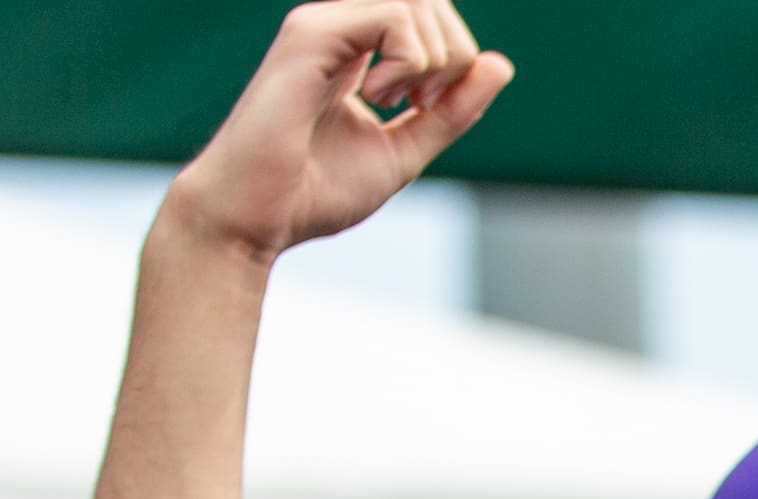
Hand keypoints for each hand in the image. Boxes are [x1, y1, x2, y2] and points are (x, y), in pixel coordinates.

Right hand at [160, 0, 512, 269]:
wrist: (256, 217)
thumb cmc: (314, 191)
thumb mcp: (405, 149)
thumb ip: (451, 112)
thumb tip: (501, 64)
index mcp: (356, 50)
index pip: (429, 17)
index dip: (455, 56)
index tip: (429, 108)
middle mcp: (338, 27)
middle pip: (429, 0)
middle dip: (453, 53)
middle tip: (423, 106)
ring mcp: (323, 24)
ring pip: (416, 1)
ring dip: (434, 59)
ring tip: (401, 104)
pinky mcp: (311, 32)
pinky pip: (393, 14)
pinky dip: (408, 61)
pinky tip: (378, 96)